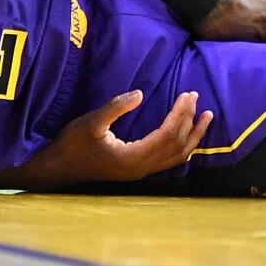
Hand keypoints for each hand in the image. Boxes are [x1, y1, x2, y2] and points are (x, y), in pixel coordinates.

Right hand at [19, 90, 212, 187]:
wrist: (58, 167)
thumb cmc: (72, 144)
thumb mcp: (90, 122)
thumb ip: (116, 107)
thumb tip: (140, 93)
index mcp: (132, 158)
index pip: (167, 135)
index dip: (180, 114)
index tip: (188, 94)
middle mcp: (141, 169)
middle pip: (177, 146)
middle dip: (189, 121)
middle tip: (195, 97)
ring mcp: (140, 172)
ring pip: (177, 156)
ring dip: (193, 136)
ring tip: (206, 118)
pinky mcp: (136, 169)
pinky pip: (168, 160)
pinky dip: (182, 147)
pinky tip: (188, 138)